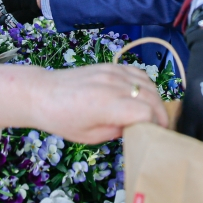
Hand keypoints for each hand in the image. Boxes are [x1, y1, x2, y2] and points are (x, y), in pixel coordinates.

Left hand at [0, 64, 167, 142]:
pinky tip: (142, 96)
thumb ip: (117, 132)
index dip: (155, 125)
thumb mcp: (90, 137)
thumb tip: (135, 128)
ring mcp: (112, 72)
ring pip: (148, 83)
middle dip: (160, 114)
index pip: (146, 113)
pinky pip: (137, 72)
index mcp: (106, 105)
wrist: (42, 93)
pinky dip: (145, 84)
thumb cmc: (61, 119)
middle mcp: (112, 85)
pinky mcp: (109, 65)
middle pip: (152, 97)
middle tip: (159, 128)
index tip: (154, 135)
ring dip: (155, 99)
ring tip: (152, 113)